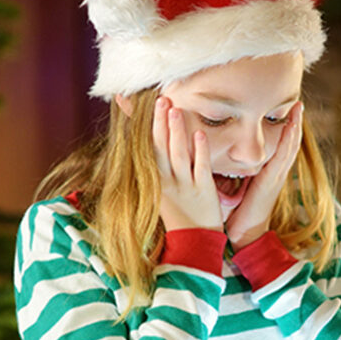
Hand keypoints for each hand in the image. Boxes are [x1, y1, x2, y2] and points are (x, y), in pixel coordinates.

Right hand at [153, 96, 222, 231]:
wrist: (195, 240)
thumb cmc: (180, 212)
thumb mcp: (164, 189)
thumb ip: (161, 165)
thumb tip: (157, 141)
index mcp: (155, 179)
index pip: (147, 146)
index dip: (143, 125)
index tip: (136, 104)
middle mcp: (167, 180)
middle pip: (160, 147)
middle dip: (159, 122)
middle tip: (160, 99)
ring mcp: (185, 185)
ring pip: (178, 154)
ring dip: (176, 131)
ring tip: (174, 109)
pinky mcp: (203, 190)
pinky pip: (201, 167)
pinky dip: (200, 150)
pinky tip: (199, 134)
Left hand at [226, 102, 303, 247]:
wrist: (245, 233)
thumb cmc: (239, 213)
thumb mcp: (238, 186)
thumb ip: (236, 172)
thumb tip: (224, 160)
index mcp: (269, 173)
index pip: (279, 146)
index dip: (285, 129)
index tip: (286, 111)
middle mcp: (276, 172)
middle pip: (289, 142)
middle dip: (294, 122)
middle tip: (298, 102)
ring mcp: (277, 176)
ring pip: (289, 146)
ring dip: (295, 126)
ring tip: (298, 108)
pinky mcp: (272, 180)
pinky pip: (283, 156)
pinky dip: (288, 141)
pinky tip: (291, 127)